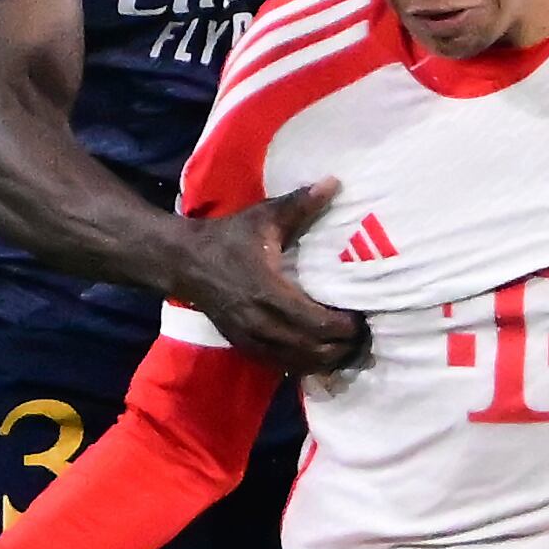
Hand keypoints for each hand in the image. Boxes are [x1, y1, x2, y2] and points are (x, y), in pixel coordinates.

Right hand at [173, 180, 370, 376]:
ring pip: (300, 363)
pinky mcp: (245, 347)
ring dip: (328, 360)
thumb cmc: (228, 238)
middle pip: (313, 349)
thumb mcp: (263, 217)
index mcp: (268, 292)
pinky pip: (283, 366)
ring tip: (349, 347)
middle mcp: (261, 322)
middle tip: (364, 335)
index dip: (344, 327)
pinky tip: (322, 355)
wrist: (184, 262)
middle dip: (343, 346)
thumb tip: (334, 182)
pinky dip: (306, 364)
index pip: (316, 323)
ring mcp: (252, 339)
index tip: (362, 317)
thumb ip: (299, 204)